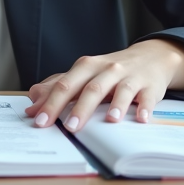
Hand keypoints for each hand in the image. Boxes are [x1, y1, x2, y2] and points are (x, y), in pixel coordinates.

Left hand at [25, 39, 183, 131]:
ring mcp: (130, 76)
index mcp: (87, 67)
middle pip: (91, 88)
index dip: (51, 103)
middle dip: (80, 107)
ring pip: (121, 90)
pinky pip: (147, 96)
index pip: (65, 85)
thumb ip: (58, 86)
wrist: (151, 56)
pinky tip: (141, 118)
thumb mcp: (84, 74)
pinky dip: (144, 107)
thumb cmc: (111, 70)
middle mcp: (107, 69)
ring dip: (115, 104)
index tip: (39, 121)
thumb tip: (33, 99)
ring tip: (110, 121)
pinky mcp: (150, 85)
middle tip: (69, 127)